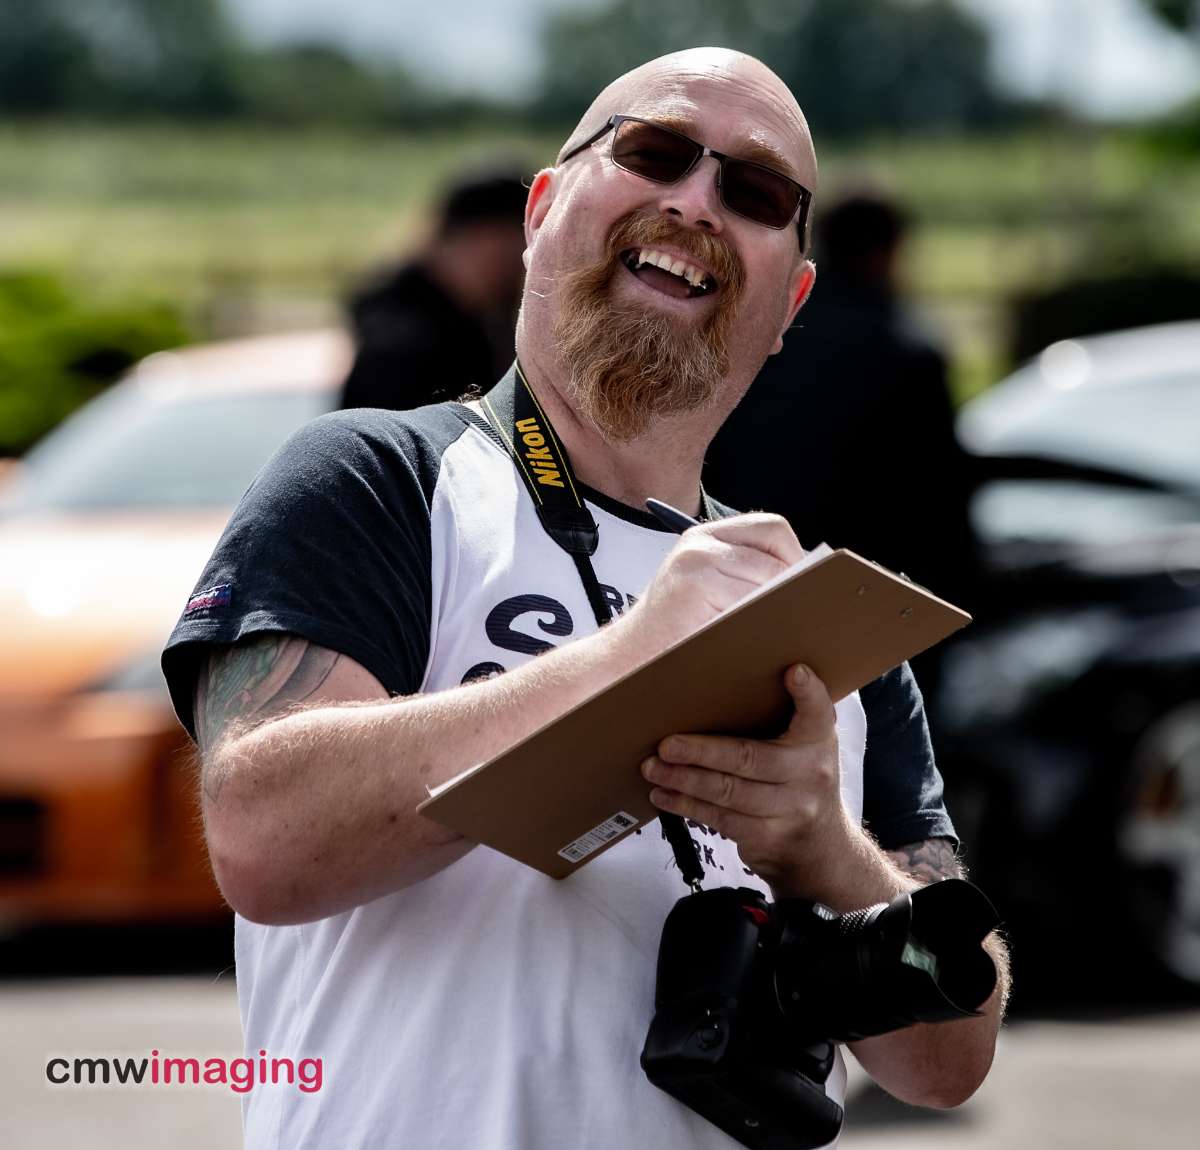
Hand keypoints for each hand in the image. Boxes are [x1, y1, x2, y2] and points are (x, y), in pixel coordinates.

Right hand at [612, 513, 803, 661]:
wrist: (627, 657)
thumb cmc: (672, 628)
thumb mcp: (703, 585)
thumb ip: (741, 571)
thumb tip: (804, 576)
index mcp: (705, 535)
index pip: (771, 528)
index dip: (794, 554)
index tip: (803, 583)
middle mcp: (699, 544)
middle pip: (774, 551)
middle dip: (793, 580)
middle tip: (798, 608)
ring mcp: (695, 564)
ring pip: (767, 578)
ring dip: (781, 604)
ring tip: (785, 625)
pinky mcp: (695, 589)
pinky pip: (750, 603)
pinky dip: (763, 620)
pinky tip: (763, 636)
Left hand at [640, 663, 854, 894]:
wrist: (818, 845)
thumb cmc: (797, 779)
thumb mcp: (803, 746)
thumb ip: (781, 718)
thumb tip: (714, 686)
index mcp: (817, 740)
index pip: (818, 711)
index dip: (808, 692)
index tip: (793, 671)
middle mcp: (810, 773)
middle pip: (750, 758)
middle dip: (702, 751)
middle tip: (666, 745)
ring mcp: (790, 808)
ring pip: (728, 792)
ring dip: (684, 779)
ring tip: (653, 767)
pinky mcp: (767, 836)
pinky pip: (719, 818)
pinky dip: (686, 805)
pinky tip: (664, 793)